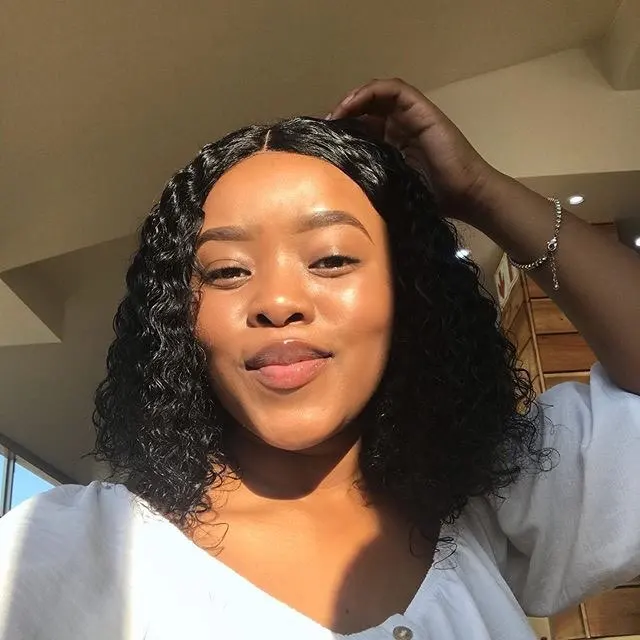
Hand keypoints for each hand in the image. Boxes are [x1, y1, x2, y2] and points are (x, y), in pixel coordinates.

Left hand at [329, 78, 497, 220]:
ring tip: (336, 115)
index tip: (322, 144)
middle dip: (342, 114)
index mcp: (391, 146)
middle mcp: (399, 127)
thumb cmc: (431, 200)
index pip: (361, 128)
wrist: (465, 196)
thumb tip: (337, 191)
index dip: (341, 131)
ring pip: (376, 95)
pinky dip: (370, 92)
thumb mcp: (389, 190)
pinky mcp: (421, 109)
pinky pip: (393, 89)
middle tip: (324, 128)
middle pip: (365, 109)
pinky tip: (352, 105)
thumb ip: (369, 182)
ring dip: (353, 100)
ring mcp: (411, 116)